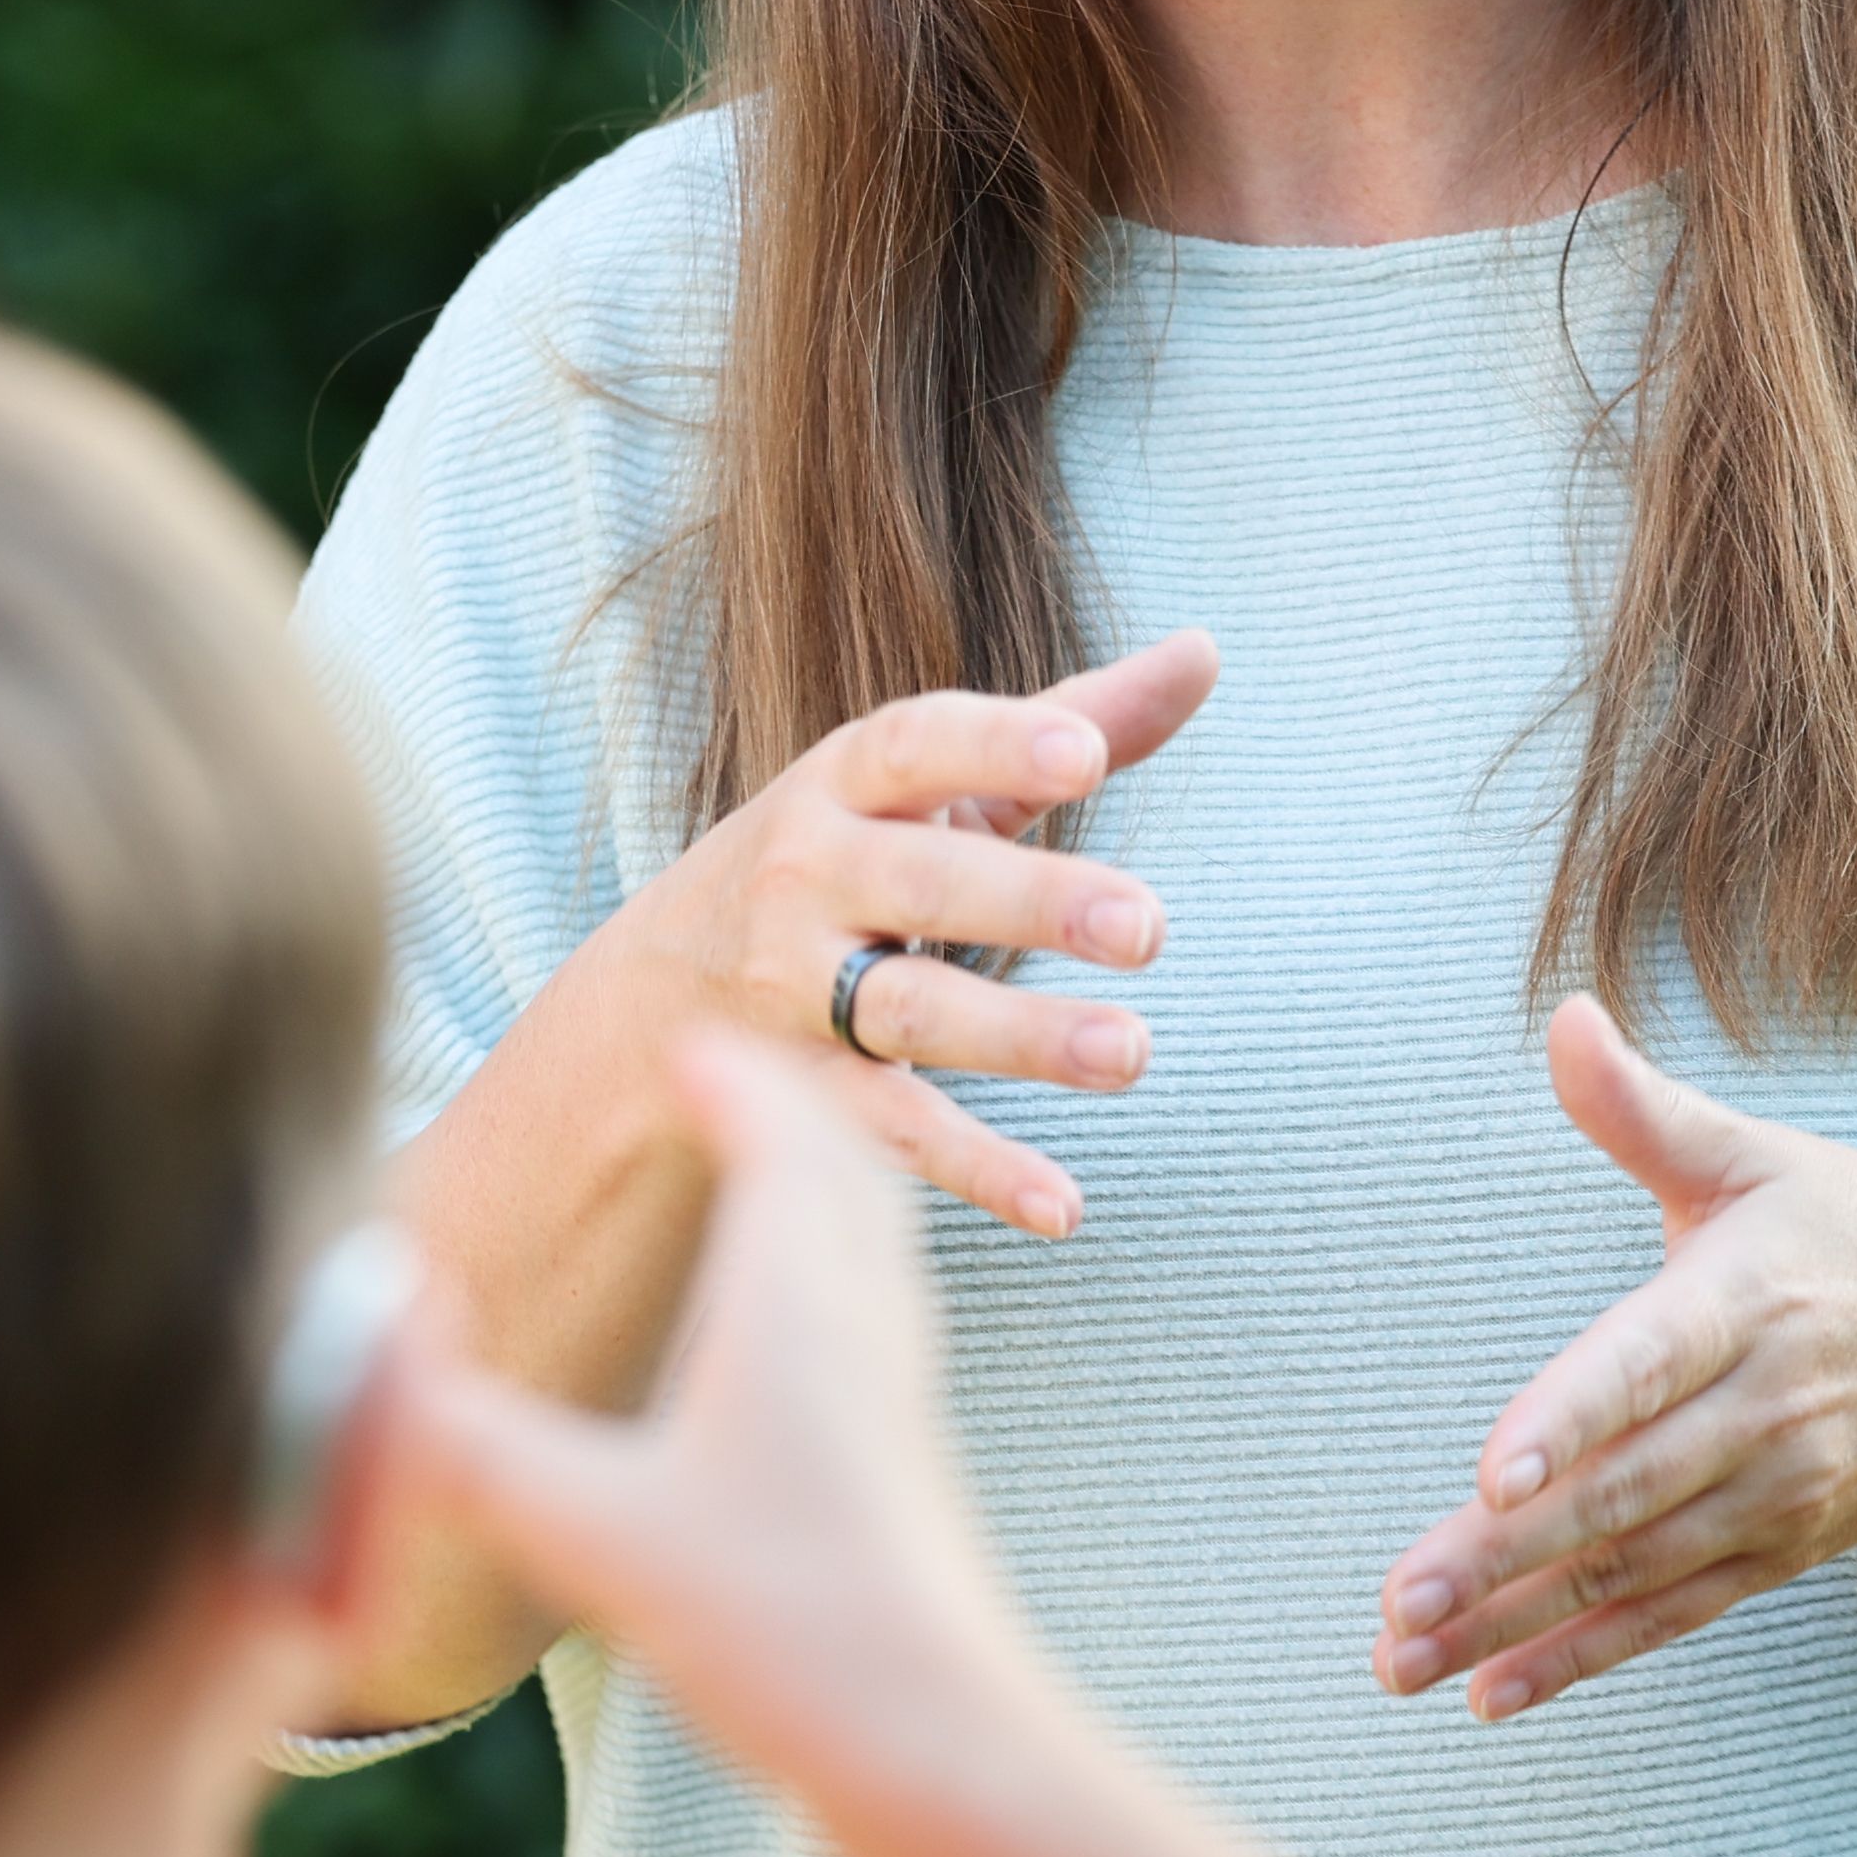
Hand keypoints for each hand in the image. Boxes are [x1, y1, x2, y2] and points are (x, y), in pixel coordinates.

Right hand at [396, 1030, 1054, 1789]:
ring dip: (826, 1180)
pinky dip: (839, 1266)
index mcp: (797, 1298)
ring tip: (772, 1174)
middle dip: (786, 1104)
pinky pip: (880, 1308)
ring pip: (874, 1236)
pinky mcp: (911, 1459)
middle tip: (725, 1078)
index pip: (779, 1132)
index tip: (678, 1038)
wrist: (947, 1743)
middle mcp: (865, 1319)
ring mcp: (901, 1390)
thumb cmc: (792, 1624)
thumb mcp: (595, 1532)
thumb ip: (468, 1447)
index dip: (730, 1074)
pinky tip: (799, 1336)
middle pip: (843, 1164)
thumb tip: (358, 1365)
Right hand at [586, 628, 1213, 1238]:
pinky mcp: (800, 1093)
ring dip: (1021, 1035)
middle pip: (924, 883)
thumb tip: (1204, 650)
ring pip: (910, 1011)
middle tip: (1148, 926)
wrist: (653, 1003)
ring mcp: (792, 989)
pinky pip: (893, 1130)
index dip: (997, 745)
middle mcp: (807, 876)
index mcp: (843, 783)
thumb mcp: (927, 789)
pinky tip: (1062, 1205)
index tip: (1086, 757)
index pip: (915, 745)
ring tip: (1130, 1052)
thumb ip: (1067, 721)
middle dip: (1032, 901)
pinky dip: (976, 1169)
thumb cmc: (839, 865)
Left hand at [1373, 998, 1856, 1721]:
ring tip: (1402, 1658)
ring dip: (1514, 1620)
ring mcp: (1773, 1495)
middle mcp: (1760, 1412)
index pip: (1642, 1365)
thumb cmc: (1849, 1229)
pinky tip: (1491, 1690)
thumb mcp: (1753, 1156)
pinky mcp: (1780, 1550)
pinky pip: (1671, 1615)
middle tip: (1399, 1600)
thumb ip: (1640, 1108)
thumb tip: (1562, 1018)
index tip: (1491, 1472)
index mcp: (1740, 1303)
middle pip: (1618, 1493)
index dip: (1568, 1419)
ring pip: (1629, 1569)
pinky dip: (1583, 1657)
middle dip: (1501, 1553)